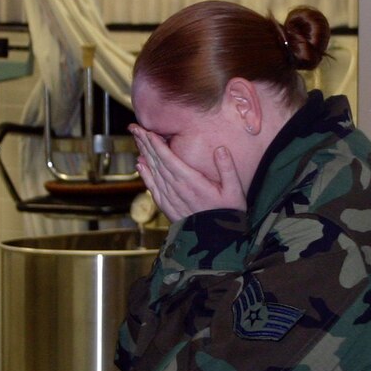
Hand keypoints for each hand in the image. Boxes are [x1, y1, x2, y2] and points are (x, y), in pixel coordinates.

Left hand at [129, 124, 244, 220]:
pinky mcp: (168, 207)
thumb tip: (221, 149)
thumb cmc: (228, 214)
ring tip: (136, 140)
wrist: (217, 242)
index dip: (156, 144)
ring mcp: (170, 199)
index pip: (169, 159)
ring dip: (143, 155)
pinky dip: (145, 175)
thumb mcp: (235, 191)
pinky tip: (140, 164)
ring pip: (153, 172)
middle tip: (135, 128)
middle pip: (157, 162)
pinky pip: (153, 187)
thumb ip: (228, 169)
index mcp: (192, 182)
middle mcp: (177, 189)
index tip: (147, 130)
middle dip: (145, 144)